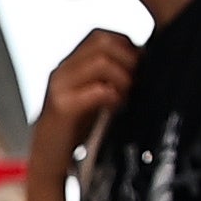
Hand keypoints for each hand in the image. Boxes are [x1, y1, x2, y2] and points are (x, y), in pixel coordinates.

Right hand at [26, 31, 136, 200]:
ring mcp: (57, 87)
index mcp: (69, 65)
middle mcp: (61, 70)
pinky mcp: (60, 108)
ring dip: (124, 78)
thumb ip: (115, 77)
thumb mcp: (98, 98)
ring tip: (126, 97)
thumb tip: (150, 61)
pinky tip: (117, 108)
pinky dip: (114, 95)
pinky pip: (97, 89)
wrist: (50, 165)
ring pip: (102, 61)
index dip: (127, 46)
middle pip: (103, 41)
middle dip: (129, 59)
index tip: (138, 70)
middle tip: (136, 84)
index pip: (103, 35)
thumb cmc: (79, 133)